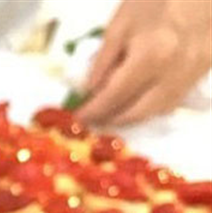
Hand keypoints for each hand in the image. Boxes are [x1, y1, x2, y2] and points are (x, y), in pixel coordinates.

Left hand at [79, 0, 211, 125]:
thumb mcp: (121, 25)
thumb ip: (102, 61)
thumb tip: (89, 91)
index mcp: (150, 57)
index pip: (114, 96)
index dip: (93, 111)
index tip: (79, 117)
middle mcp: (173, 73)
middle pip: (137, 112)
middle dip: (111, 120)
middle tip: (94, 119)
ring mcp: (192, 74)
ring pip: (158, 111)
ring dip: (133, 118)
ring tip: (112, 114)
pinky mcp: (203, 71)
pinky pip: (175, 99)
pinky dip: (153, 107)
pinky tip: (139, 101)